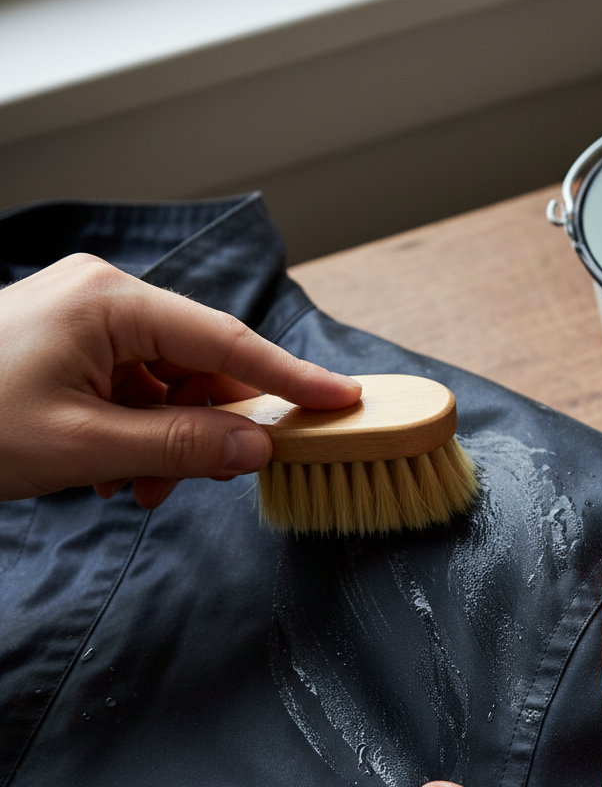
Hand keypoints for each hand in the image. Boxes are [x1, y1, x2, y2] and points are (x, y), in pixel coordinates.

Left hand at [0, 254, 360, 507]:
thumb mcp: (80, 447)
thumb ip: (178, 447)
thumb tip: (257, 448)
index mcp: (111, 301)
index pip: (227, 341)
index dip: (290, 377)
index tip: (343, 400)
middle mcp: (106, 297)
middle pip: (200, 365)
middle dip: (207, 428)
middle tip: (205, 480)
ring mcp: (88, 319)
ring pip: (169, 385)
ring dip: (168, 442)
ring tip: (132, 489)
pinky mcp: (73, 344)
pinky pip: (135, 390)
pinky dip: (137, 434)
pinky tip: (111, 472)